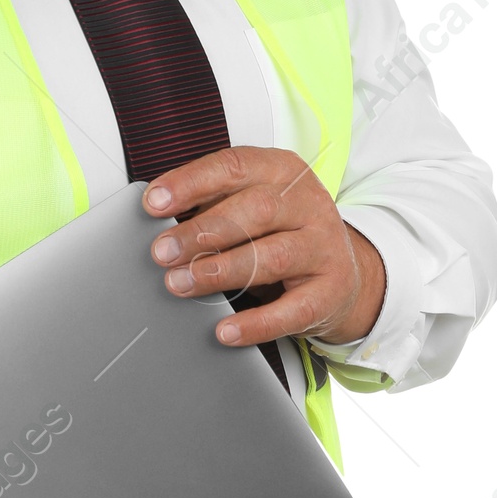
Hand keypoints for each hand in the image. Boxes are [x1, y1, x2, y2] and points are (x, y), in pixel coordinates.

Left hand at [142, 145, 384, 347]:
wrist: (343, 271)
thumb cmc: (281, 230)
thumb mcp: (250, 202)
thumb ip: (210, 202)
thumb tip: (159, 215)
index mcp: (282, 170)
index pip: (235, 167)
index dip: (191, 183)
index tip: (153, 203)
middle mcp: (308, 203)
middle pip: (255, 211)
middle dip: (202, 233)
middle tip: (162, 252)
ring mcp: (324, 247)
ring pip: (272, 257)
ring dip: (220, 271)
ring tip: (181, 283)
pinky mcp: (331, 291)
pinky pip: (293, 310)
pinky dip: (256, 323)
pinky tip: (225, 330)